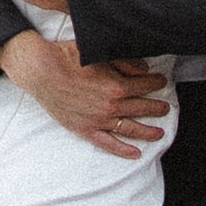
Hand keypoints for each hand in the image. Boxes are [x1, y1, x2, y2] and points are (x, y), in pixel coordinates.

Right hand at [0, 34, 170, 156]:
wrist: (40, 70)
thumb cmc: (67, 57)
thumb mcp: (98, 52)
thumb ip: (124, 62)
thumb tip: (144, 69)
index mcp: (116, 86)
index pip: (144, 86)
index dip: (155, 83)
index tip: (162, 81)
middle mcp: (110, 106)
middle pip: (141, 108)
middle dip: (156, 107)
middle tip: (165, 108)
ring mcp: (98, 120)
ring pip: (129, 128)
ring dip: (147, 131)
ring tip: (159, 133)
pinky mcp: (84, 129)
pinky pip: (107, 143)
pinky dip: (122, 150)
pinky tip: (135, 153)